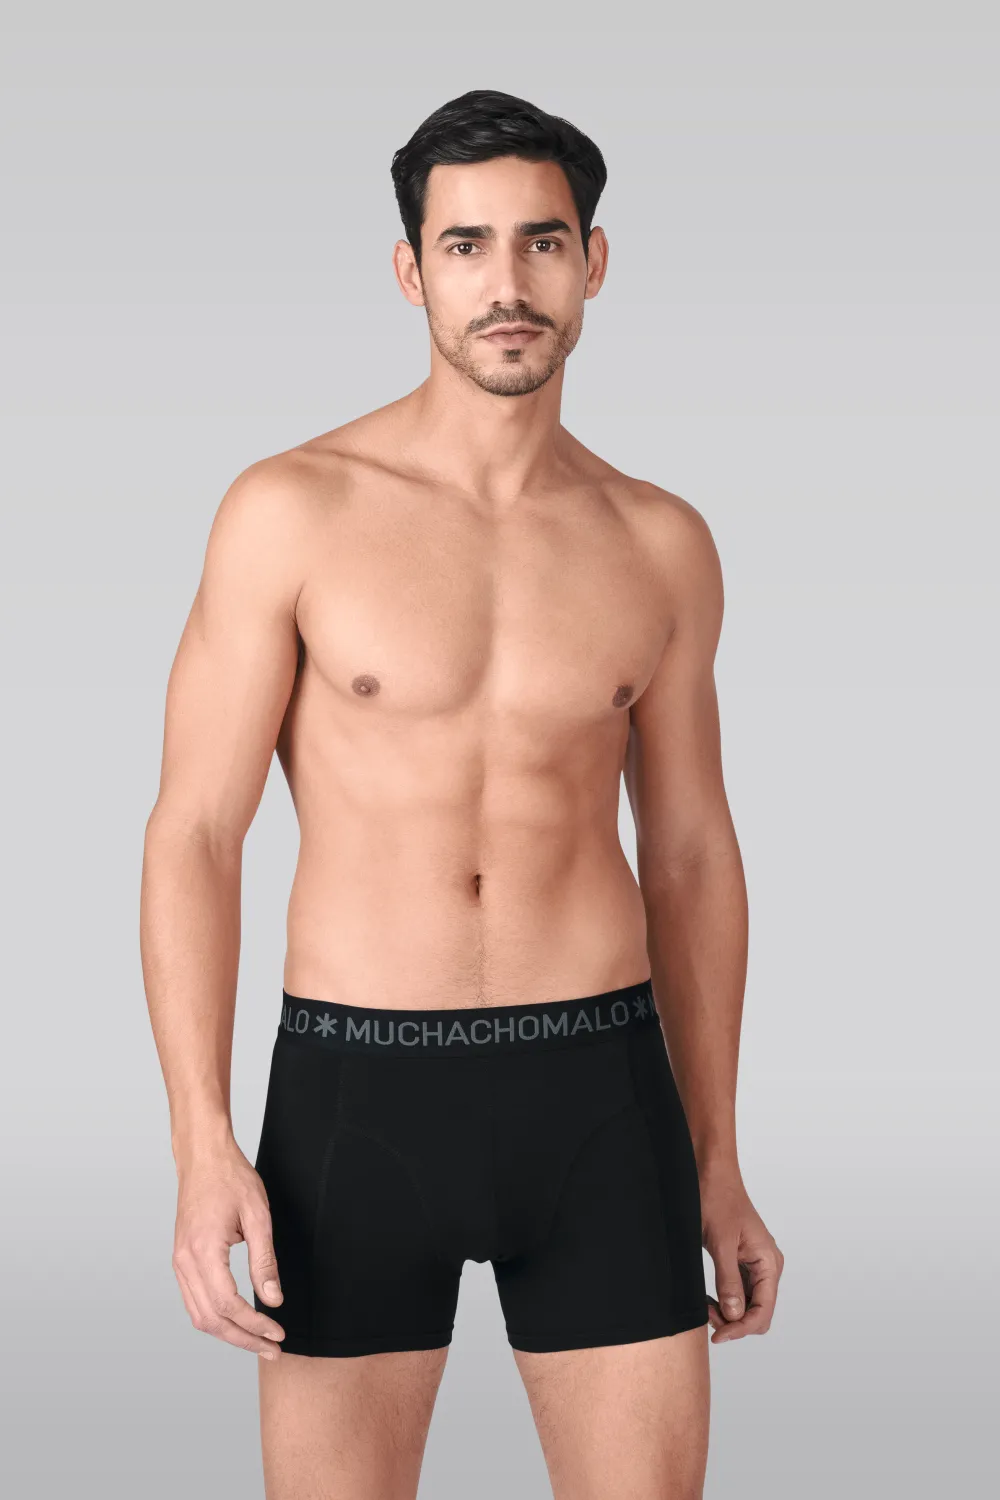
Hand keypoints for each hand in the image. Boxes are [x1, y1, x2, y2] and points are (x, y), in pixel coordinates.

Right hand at [171, 1137, 285, 1359]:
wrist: (203, 1157)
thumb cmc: (232, 1179)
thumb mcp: (258, 1215)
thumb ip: (264, 1260)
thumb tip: (273, 1300)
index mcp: (203, 1251)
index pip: (228, 1304)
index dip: (254, 1324)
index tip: (278, 1332)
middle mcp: (185, 1262)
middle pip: (211, 1319)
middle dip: (243, 1339)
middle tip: (272, 1348)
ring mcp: (179, 1262)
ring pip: (199, 1315)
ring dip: (228, 1334)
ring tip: (258, 1341)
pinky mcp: (181, 1260)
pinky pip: (194, 1301)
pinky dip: (215, 1318)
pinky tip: (237, 1321)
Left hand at [700, 1162, 782, 1343]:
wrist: (711, 1173)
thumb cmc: (717, 1199)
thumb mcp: (720, 1243)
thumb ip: (728, 1280)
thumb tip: (735, 1316)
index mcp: (769, 1262)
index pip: (763, 1311)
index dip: (741, 1328)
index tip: (717, 1335)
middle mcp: (767, 1266)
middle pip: (758, 1313)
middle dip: (735, 1322)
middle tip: (707, 1317)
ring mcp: (755, 1264)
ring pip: (748, 1305)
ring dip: (729, 1313)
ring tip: (705, 1307)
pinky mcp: (742, 1261)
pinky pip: (739, 1291)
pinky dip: (725, 1300)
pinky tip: (708, 1298)